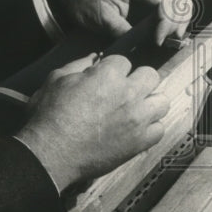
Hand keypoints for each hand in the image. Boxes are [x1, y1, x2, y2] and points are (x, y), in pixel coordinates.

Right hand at [16, 54, 168, 189]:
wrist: (49, 154)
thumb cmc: (49, 117)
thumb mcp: (56, 79)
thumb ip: (79, 65)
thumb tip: (94, 57)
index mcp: (109, 75)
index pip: (123, 61)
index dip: (112, 69)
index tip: (105, 78)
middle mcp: (129, 94)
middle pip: (151, 76)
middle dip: (138, 79)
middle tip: (125, 90)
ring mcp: (137, 119)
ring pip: (162, 102)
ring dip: (150, 102)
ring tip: (136, 109)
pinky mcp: (139, 142)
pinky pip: (159, 130)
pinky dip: (151, 129)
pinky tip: (137, 129)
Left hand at [57, 0, 206, 44]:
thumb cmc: (86, 3)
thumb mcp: (103, 21)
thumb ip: (126, 32)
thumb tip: (145, 46)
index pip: (165, 0)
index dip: (167, 22)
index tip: (159, 41)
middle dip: (177, 21)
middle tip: (167, 41)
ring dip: (184, 11)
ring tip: (179, 32)